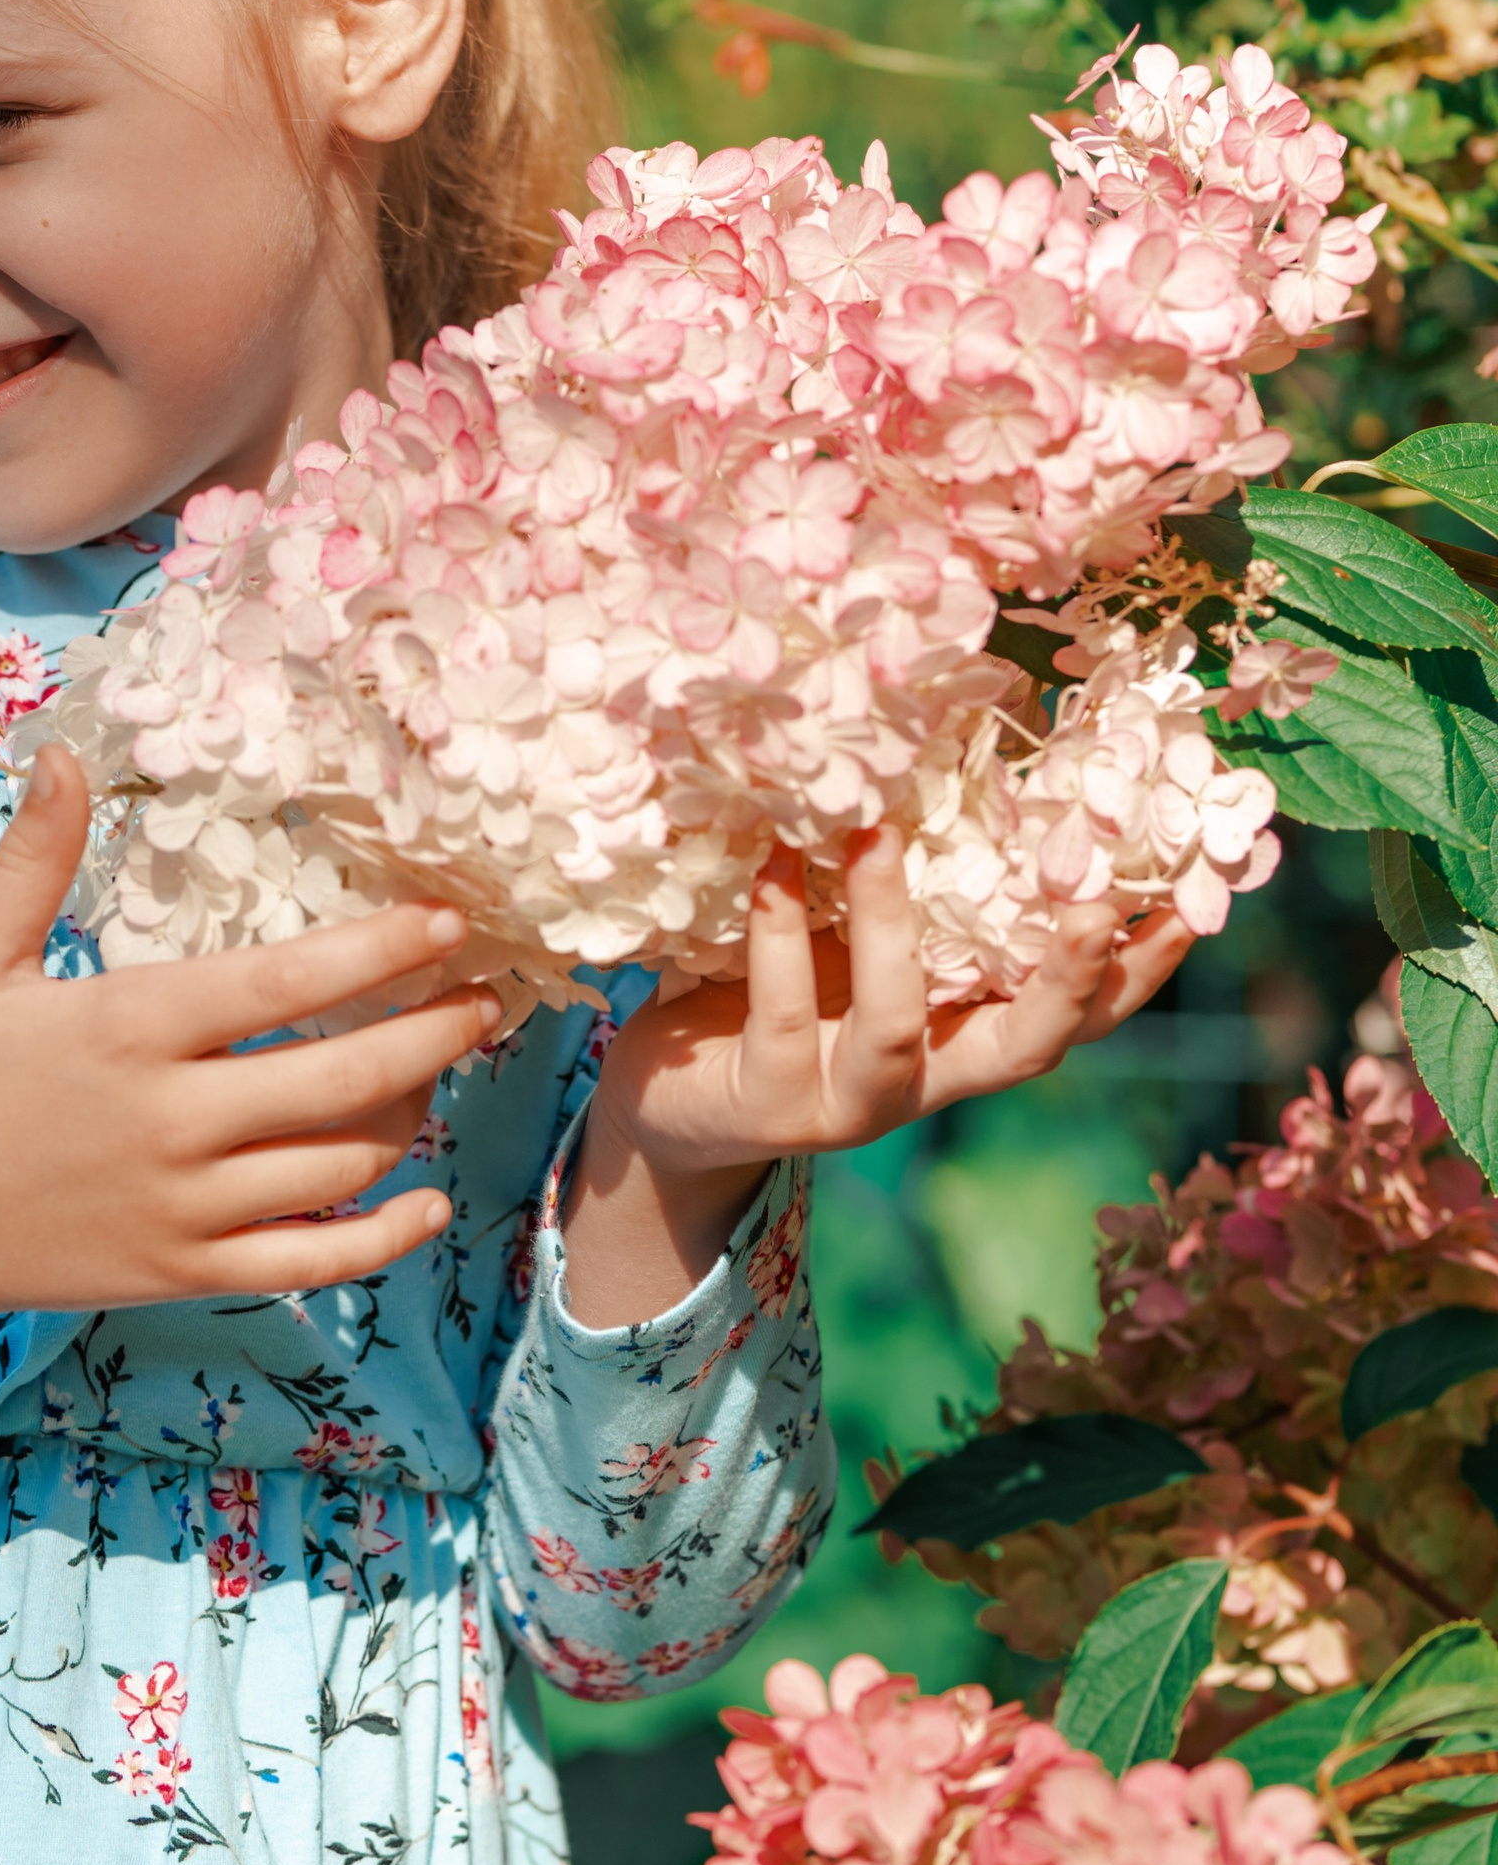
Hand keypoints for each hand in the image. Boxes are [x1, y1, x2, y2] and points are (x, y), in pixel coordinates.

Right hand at [0, 745, 504, 1404]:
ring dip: (409, 1116)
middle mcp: (170, 1118)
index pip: (288, 984)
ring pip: (341, 1164)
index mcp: (131, 1026)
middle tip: (486, 1002)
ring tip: (435, 1074)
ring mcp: (183, 1206)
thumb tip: (61, 752)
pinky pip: (312, 1258)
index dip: (383, 951)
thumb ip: (33, 860)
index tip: (448, 925)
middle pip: (345, 1078)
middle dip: (434, 1035)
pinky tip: (426, 1202)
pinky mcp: (183, 1274)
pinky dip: (383, 1236)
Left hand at [561, 827, 1193, 1325]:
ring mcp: (845, 1104)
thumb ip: (917, 893)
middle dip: (1065, 978)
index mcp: (961, 1037)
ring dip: (892, 931)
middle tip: (1095, 900)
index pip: (1076, 1016)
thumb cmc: (774, 992)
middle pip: (1024, 1047)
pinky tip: (778, 864)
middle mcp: (922, 1081)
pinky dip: (780, 933)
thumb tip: (959, 759)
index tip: (1195, 902)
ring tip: (880, 831)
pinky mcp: (766, 1103)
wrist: (670, 1099)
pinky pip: (781, 1014)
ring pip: (894, 1028)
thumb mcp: (854, 943)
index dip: (1137, 972)